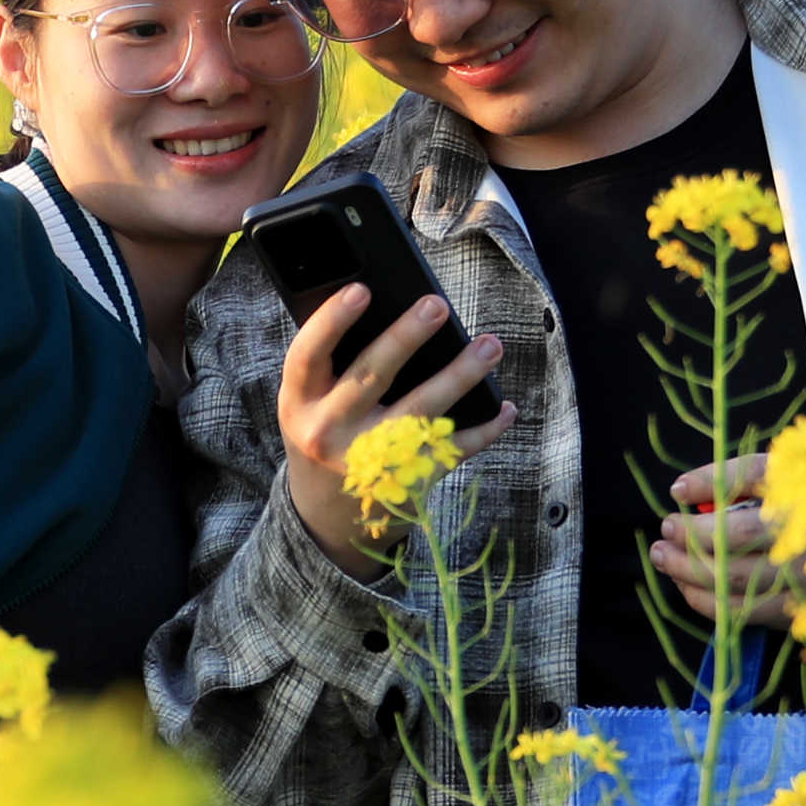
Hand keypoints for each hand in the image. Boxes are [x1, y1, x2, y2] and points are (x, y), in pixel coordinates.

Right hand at [280, 286, 511, 581]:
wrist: (326, 515)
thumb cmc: (325, 435)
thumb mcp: (309, 405)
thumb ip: (332, 367)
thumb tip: (389, 308)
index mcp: (299, 403)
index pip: (308, 355)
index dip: (332, 321)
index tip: (362, 290)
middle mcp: (329, 432)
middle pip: (370, 376)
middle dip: (406, 337)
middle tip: (437, 305)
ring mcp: (368, 461)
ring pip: (419, 411)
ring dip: (460, 375)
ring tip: (490, 345)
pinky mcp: (403, 482)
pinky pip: (449, 451)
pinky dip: (483, 430)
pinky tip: (505, 408)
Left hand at [653, 452, 791, 625]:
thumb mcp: (784, 473)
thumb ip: (732, 476)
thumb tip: (680, 491)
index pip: (743, 506)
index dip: (702, 506)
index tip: (673, 504)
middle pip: (734, 548)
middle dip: (688, 546)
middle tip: (662, 538)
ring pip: (734, 586)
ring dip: (689, 575)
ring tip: (665, 560)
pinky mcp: (803, 614)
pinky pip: (744, 615)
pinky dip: (709, 603)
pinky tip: (689, 589)